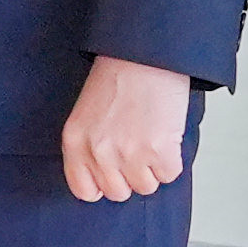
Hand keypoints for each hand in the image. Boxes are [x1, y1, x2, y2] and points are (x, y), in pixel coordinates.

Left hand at [60, 55, 192, 206]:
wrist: (146, 54)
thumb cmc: (118, 76)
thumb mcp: (87, 114)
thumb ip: (90, 147)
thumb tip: (105, 176)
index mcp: (75, 142)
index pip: (84, 190)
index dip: (102, 184)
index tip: (113, 174)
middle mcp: (98, 152)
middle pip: (118, 193)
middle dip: (130, 175)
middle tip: (136, 148)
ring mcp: (128, 154)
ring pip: (146, 186)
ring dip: (153, 166)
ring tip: (150, 136)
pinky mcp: (158, 151)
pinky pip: (169, 174)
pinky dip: (172, 159)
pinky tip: (165, 134)